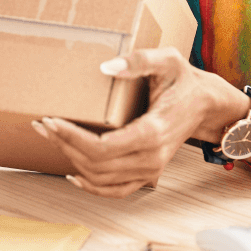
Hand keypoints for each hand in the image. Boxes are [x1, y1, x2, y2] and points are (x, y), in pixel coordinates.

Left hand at [31, 48, 250, 197]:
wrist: (208, 105)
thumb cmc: (185, 80)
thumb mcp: (168, 60)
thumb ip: (139, 60)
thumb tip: (107, 67)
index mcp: (153, 131)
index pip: (102, 147)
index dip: (72, 136)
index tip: (51, 120)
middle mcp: (152, 157)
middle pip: (96, 163)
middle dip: (64, 144)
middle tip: (42, 124)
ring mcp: (151, 169)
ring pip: (101, 178)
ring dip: (71, 161)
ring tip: (51, 138)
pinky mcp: (148, 173)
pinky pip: (116, 190)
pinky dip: (92, 187)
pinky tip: (73, 174)